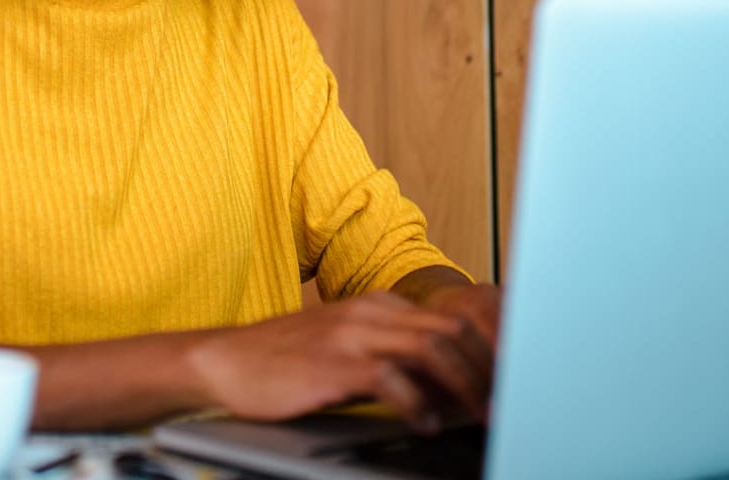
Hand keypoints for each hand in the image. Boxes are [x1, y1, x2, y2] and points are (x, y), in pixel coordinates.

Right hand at [184, 290, 494, 432]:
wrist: (225, 361)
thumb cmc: (285, 362)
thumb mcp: (345, 348)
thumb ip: (393, 357)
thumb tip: (446, 387)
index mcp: (378, 305)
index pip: (452, 319)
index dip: (486, 353)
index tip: (503, 384)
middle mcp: (370, 313)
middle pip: (452, 330)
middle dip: (486, 369)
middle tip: (502, 404)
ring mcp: (352, 335)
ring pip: (432, 349)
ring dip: (464, 386)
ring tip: (476, 415)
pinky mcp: (333, 365)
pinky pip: (391, 379)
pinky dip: (417, 403)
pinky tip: (424, 423)